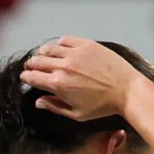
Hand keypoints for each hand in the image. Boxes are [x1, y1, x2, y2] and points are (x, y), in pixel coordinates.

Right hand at [19, 36, 141, 120]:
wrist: (128, 91)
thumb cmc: (104, 106)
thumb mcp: (77, 113)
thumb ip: (55, 107)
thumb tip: (38, 102)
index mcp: (58, 84)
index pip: (31, 76)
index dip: (26, 77)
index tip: (27, 78)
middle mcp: (63, 67)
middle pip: (36, 61)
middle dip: (31, 65)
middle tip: (33, 68)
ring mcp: (75, 53)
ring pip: (48, 48)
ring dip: (42, 53)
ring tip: (44, 57)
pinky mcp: (86, 44)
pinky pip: (65, 40)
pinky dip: (59, 44)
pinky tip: (61, 50)